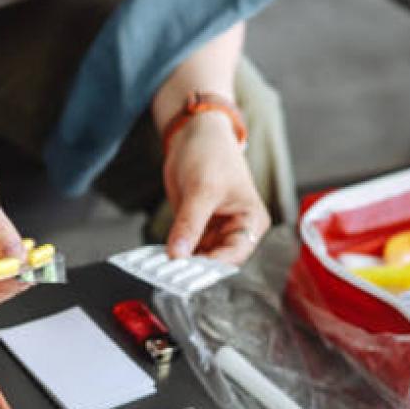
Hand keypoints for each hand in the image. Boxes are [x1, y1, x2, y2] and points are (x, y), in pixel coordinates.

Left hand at [164, 112, 269, 264]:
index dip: (211, 266)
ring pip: (198, 257)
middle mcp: (235, 230)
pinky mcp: (196, 227)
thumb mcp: (202, 189)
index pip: (234, 255)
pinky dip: (173, 253)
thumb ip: (190, 224)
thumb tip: (178, 254)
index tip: (187, 274)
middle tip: (169, 274)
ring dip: (180, 263)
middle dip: (193, 267)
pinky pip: (185, 247)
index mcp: (251, 222)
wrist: (194, 134)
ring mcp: (214, 230)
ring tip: (160, 269)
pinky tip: (158, 258)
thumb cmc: (212, 153)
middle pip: (215, 260)